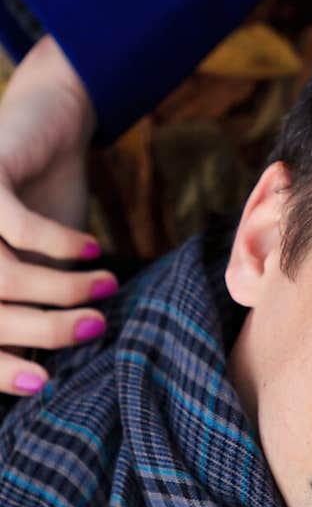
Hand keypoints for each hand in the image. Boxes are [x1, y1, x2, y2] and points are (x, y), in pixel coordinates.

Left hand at [0, 35, 118, 395]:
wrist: (45, 123)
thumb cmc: (40, 206)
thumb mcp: (37, 267)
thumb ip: (31, 312)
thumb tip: (45, 376)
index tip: (43, 382)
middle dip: (39, 331)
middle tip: (94, 329)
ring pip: (0, 277)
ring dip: (58, 290)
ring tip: (105, 290)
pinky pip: (20, 228)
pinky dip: (60, 245)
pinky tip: (93, 248)